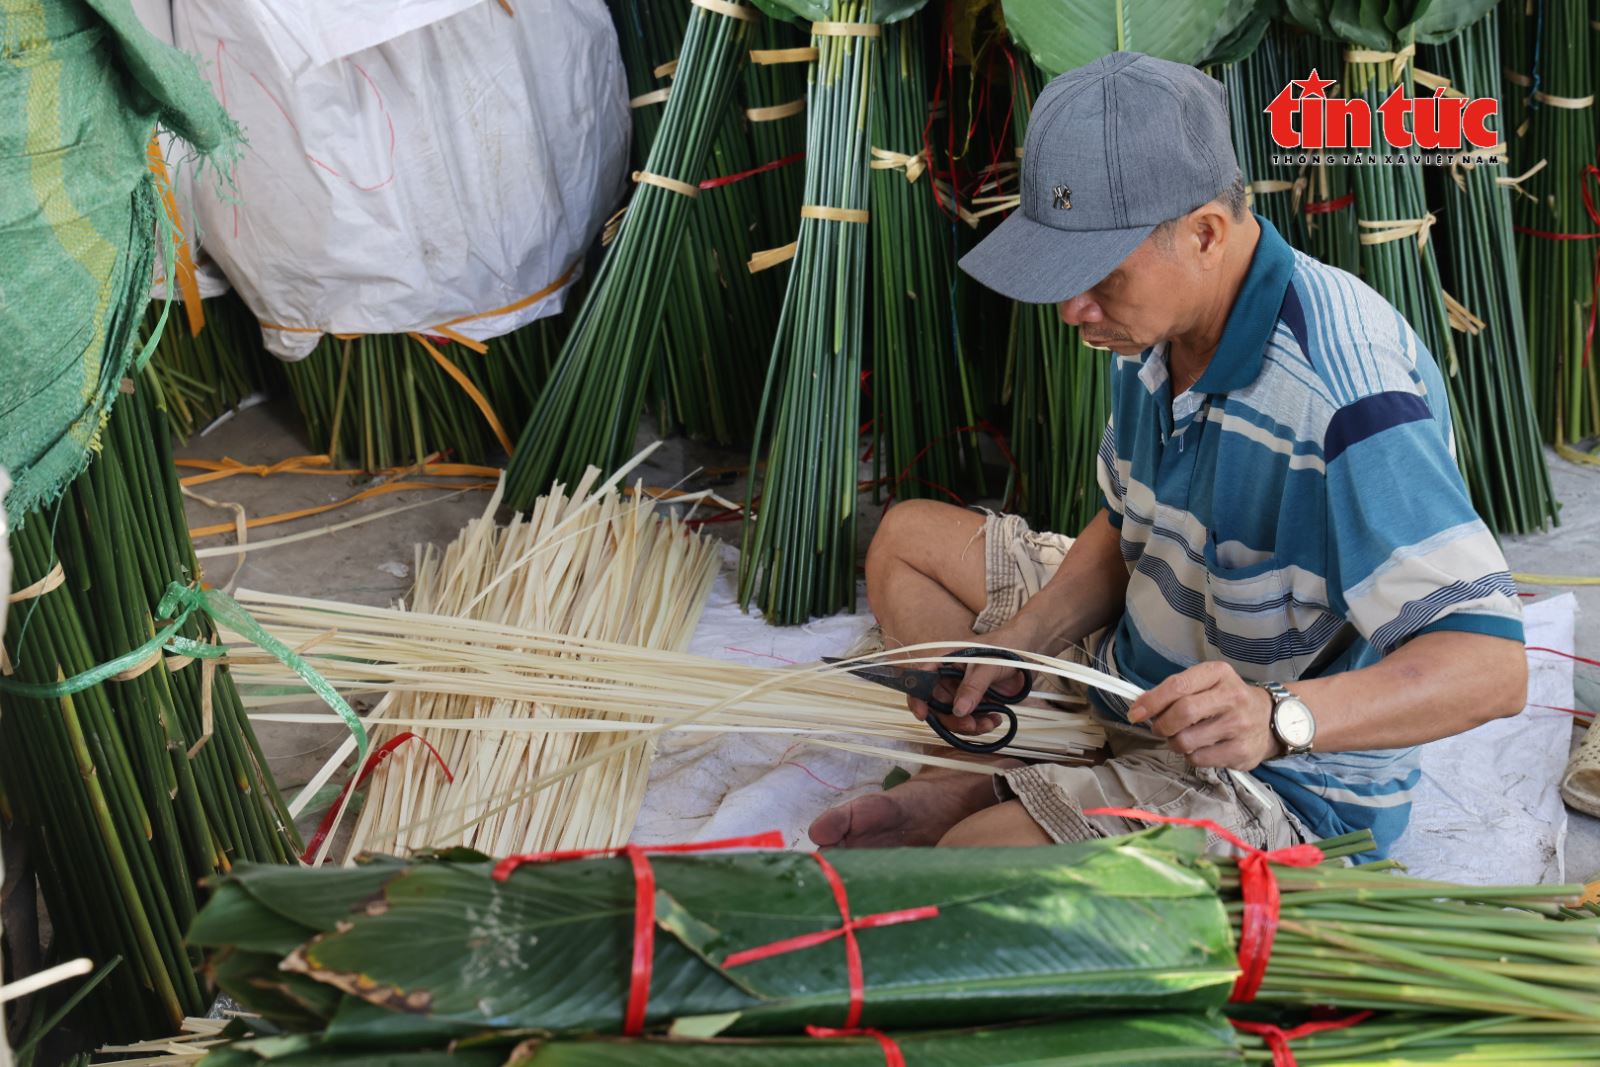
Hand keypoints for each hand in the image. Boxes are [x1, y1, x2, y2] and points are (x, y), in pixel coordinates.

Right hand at [905, 620, 1041, 736]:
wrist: (1026, 653)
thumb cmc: (1003, 650)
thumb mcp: (988, 666)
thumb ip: (973, 687)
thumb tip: (959, 711)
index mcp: (943, 663)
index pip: (920, 681)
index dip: (917, 699)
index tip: (922, 715)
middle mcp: (947, 680)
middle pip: (936, 707)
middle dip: (952, 720)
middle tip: (971, 724)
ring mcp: (960, 693)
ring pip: (953, 718)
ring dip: (970, 726)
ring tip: (990, 722)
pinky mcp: (975, 704)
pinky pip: (970, 721)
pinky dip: (982, 725)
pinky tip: (996, 719)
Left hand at [1126, 661, 1278, 770]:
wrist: (1270, 719)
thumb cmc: (1227, 699)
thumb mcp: (1206, 683)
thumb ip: (1176, 690)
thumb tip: (1140, 706)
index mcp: (1218, 673)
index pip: (1177, 686)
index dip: (1151, 701)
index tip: (1135, 712)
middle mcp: (1232, 697)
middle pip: (1182, 713)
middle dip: (1161, 725)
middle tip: (1158, 728)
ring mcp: (1239, 726)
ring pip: (1186, 740)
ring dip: (1174, 742)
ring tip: (1182, 737)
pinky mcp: (1240, 751)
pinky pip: (1198, 759)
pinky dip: (1190, 756)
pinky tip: (1199, 747)